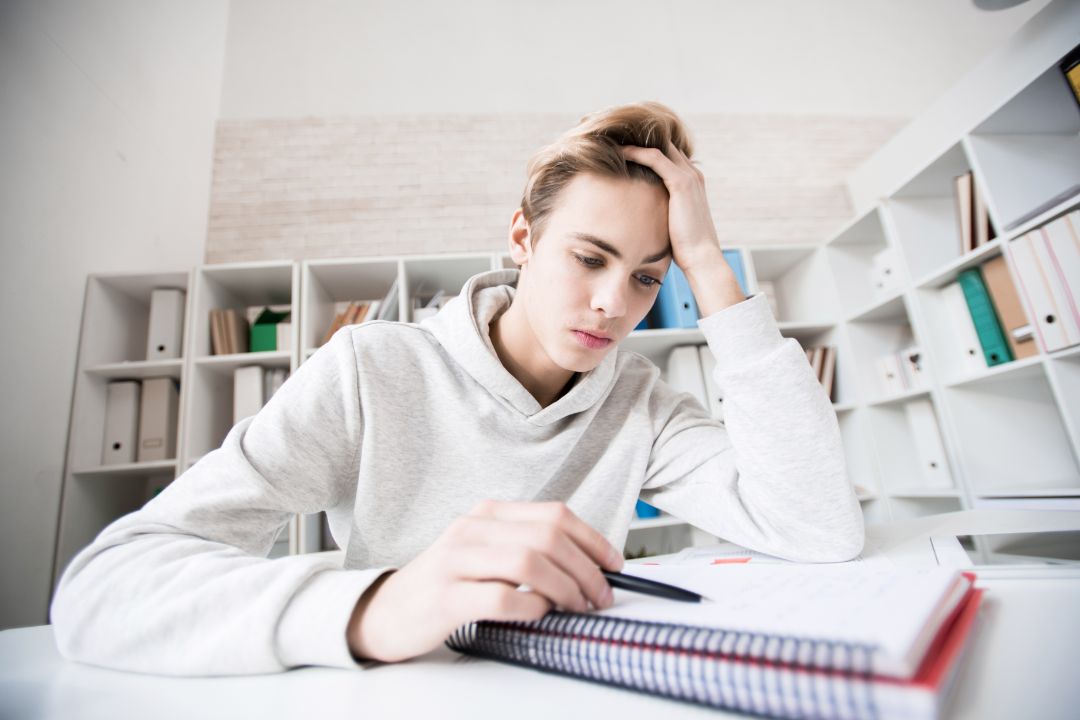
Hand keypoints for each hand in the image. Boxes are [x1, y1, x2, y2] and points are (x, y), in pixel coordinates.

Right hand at [346, 500, 623, 662]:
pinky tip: (539, 613)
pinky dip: (531, 606)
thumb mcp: (485, 552)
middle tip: (600, 595)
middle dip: (586, 569)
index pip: (555, 515)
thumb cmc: (445, 585)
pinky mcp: (447, 597)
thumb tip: (588, 565)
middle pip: (549, 537)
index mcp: (488, 514)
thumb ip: (527, 548)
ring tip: (577, 607)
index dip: (593, 540)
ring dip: (566, 588)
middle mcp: (473, 529)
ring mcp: (457, 561)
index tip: (613, 564)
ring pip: (530, 561)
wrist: (387, 611)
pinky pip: (502, 596)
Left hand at [621, 142, 743, 314]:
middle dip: (637, 138)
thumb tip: (638, 213)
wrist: (701, 258)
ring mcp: (688, 176)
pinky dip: (635, 152)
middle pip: (663, 144)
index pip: (666, 154)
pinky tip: (618, 152)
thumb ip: (658, 210)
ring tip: (611, 138)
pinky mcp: (681, 183)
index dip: (644, 147)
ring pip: (657, 146)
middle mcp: (692, 173)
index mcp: (691, 181)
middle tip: (611, 135)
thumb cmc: (684, 247)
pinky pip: (655, 158)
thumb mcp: (670, 222)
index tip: (620, 146)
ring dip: (634, 141)